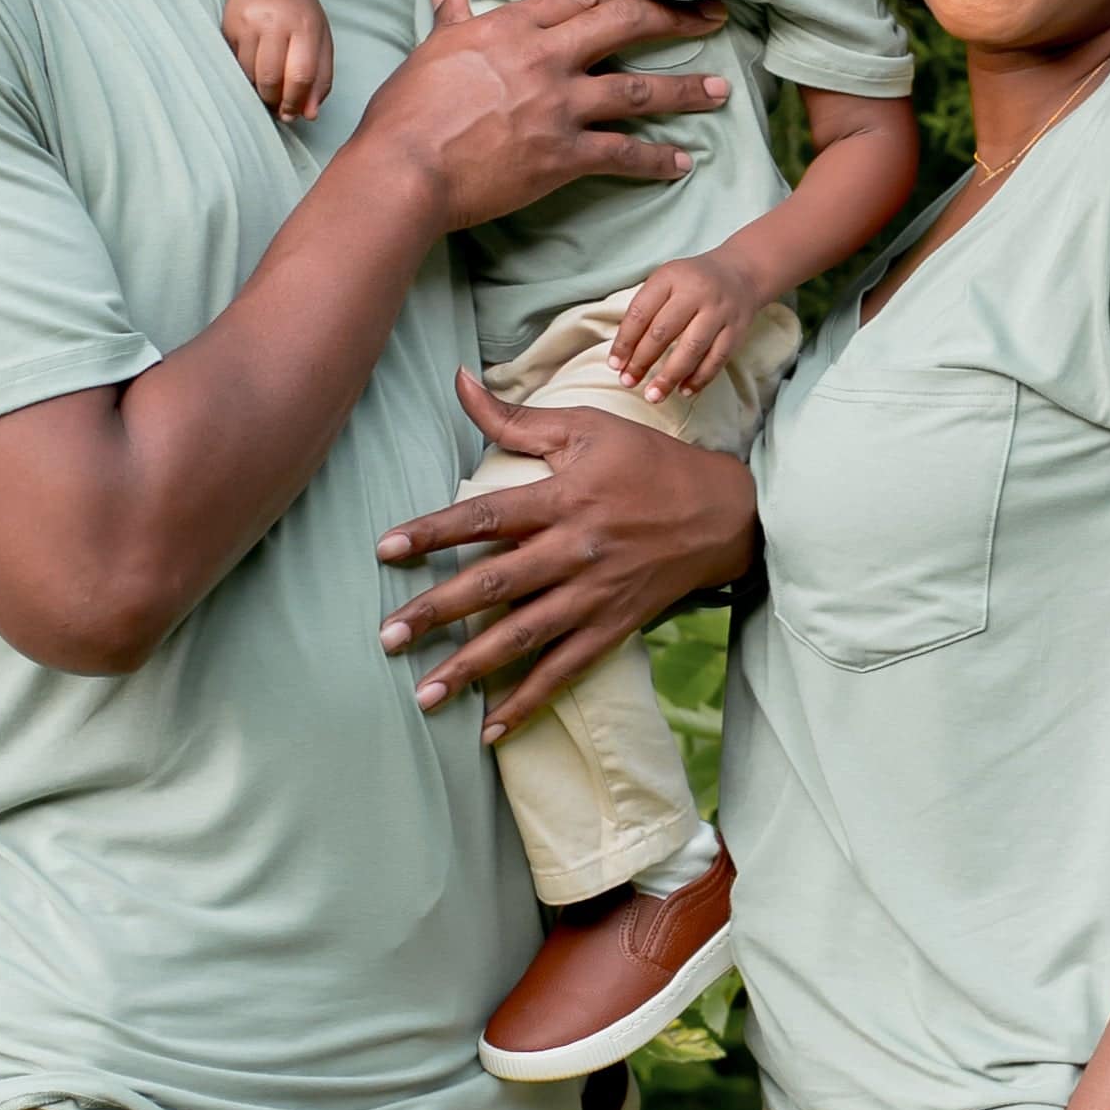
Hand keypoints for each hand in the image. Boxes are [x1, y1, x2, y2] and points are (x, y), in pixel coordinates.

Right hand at [222, 0, 334, 121]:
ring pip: (250, 74)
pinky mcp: (230, 25)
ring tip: (267, 87)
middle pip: (272, 78)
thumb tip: (310, 114)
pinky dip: (246, 74)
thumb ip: (321, 76)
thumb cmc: (299, 9)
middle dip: (274, 101)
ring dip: (259, 89)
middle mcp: (277, 23)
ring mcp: (250, 23)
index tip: (293, 114)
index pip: (301, 75)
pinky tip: (254, 68)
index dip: (296, 102)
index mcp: (306, 27)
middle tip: (278, 107)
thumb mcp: (320, 37)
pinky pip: (236, 63)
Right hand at [354, 0, 729, 235]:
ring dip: (685, 89)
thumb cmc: (404, 115)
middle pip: (624, 23)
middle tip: (712, 16)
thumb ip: (449, 20)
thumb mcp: (429, 54)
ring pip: (638, 89)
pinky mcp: (564, 155)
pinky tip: (683, 163)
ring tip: (720, 90)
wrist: (404, 170)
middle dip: (673, 17)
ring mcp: (559, 106)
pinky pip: (624, 154)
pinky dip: (657, 160)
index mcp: (510, 28)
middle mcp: (544, 58)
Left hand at [374, 373, 757, 736]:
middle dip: (438, 611)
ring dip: (472, 667)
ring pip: (525, 636)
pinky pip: (565, 670)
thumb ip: (516, 417)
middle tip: (388, 635)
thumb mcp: (585, 427)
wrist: (722, 513)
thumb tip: (458, 380)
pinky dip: (528, 702)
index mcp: (565, 499)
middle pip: (496, 583)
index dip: (435, 531)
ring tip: (424, 694)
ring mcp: (595, 595)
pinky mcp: (613, 627)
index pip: (488, 516)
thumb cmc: (647, 462)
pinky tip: (488, 729)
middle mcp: (576, 551)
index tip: (387, 548)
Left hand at [611, 251, 768, 401]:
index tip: (614, 364)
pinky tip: (684, 391)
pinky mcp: (736, 329)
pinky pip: (717, 358)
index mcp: (670, 277)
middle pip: (663, 332)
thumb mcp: (666, 280)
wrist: (741, 273)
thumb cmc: (693, 282)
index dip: (625, 341)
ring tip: (654, 395)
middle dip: (642, 361)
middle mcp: (696, 292)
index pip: (641, 313)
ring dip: (670, 376)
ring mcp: (719, 311)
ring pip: (691, 348)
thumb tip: (624, 354)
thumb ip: (647, 309)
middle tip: (628, 382)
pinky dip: (699, 378)